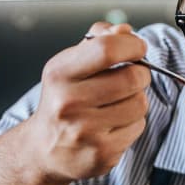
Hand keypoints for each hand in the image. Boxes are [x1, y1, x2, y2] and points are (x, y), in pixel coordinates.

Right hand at [26, 22, 150, 183]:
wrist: (44, 150)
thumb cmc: (62, 101)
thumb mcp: (69, 66)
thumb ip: (97, 41)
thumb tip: (124, 31)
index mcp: (59, 74)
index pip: (106, 49)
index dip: (132, 45)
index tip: (138, 48)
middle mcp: (68, 103)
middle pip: (131, 78)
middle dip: (140, 73)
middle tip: (133, 76)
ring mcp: (85, 131)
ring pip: (139, 104)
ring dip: (137, 99)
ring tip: (119, 103)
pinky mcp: (101, 153)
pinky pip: (138, 127)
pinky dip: (133, 122)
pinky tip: (114, 124)